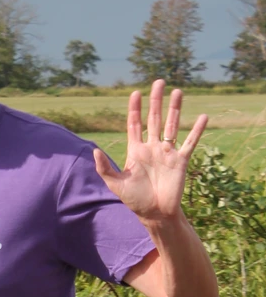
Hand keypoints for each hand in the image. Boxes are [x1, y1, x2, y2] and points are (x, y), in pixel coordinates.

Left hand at [93, 80, 207, 224]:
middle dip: (156, 101)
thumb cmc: (134, 200)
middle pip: (154, 119)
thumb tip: (94, 151)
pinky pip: (190, 142)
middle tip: (159, 82)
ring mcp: (167, 153)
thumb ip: (105, 168)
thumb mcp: (116, 184)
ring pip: (172, 125)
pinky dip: (197, 130)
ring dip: (175, 109)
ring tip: (178, 91)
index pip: (134, 124)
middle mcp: (152, 148)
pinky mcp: (181, 161)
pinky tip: (203, 117)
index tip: (135, 93)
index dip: (135, 109)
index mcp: (136, 150)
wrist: (155, 214)